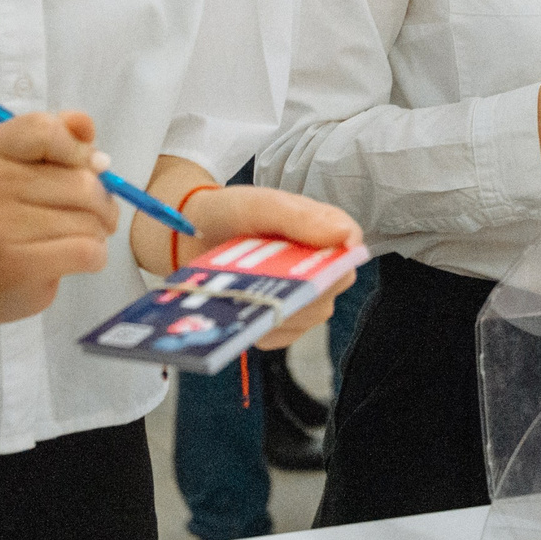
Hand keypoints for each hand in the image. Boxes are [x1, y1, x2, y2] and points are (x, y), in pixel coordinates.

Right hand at [0, 110, 120, 321]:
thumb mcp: (43, 165)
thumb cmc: (29, 210)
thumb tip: (84, 126)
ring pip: (89, 220)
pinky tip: (78, 257)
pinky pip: (87, 251)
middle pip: (82, 181)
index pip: (46, 130)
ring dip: (99, 230)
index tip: (87, 166)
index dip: (80, 149)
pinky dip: (96, 256)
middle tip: (97, 212)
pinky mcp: (16, 264)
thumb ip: (67, 136)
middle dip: (104, 200)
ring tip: (81, 234)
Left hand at [180, 185, 364, 351]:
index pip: (348, 253)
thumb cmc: (231, 213)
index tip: (306, 268)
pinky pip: (282, 334)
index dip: (335, 264)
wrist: (192, 235)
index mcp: (323, 230)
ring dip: (277, 307)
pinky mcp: (283, 321)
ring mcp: (303, 296)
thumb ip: (300, 217)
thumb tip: (346, 237)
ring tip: (246, 289)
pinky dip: (262, 326)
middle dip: (298, 288)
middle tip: (264, 276)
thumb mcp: (260, 205)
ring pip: (308, 316)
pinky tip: (244, 308)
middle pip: (329, 290)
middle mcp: (319, 266)